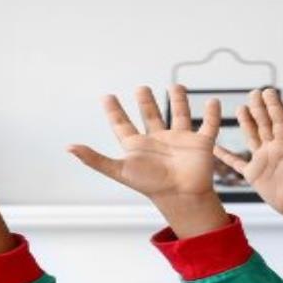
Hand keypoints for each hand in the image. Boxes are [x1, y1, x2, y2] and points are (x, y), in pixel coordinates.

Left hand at [69, 85, 221, 201]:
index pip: (122, 125)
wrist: (181, 196)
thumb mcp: (119, 170)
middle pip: (150, 116)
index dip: (114, 112)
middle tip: (141, 89)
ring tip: (176, 86)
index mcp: (138, 146)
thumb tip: (69, 148)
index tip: (107, 97)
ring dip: (179, 101)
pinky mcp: (200, 143)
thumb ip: (95, 159)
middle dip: (146, 102)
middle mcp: (158, 141)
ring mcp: (180, 140)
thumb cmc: (150, 185)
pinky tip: (214, 102)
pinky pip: (209, 126)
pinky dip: (212, 114)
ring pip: (179, 115)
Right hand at [214, 89, 282, 219]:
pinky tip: (215, 148)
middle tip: (254, 92)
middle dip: (260, 108)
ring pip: (253, 136)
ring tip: (241, 108)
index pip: (280, 121)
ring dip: (247, 122)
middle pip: (265, 124)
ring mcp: (264, 161)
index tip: (268, 91)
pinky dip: (225, 155)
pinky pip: (236, 162)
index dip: (274, 106)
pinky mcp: (254, 174)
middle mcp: (275, 149)